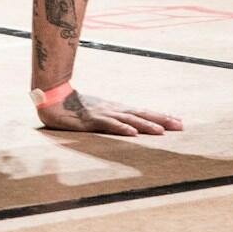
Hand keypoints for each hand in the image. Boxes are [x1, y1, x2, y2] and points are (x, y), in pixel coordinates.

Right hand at [35, 86, 182, 136]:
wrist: (52, 97)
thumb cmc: (74, 106)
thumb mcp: (96, 112)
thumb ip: (111, 118)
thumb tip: (126, 126)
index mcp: (115, 109)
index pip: (142, 112)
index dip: (160, 116)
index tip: (178, 121)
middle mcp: (113, 110)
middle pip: (141, 114)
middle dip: (161, 120)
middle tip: (180, 125)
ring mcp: (102, 114)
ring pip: (128, 120)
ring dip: (145, 125)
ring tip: (162, 131)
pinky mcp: (90, 120)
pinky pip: (108, 125)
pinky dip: (121, 129)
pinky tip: (132, 134)